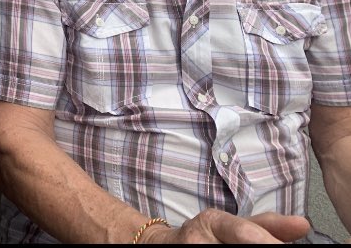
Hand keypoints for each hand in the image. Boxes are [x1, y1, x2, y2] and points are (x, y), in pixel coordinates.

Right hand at [139, 209, 310, 243]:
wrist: (163, 244)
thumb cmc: (204, 236)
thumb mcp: (232, 225)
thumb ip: (267, 226)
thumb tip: (303, 224)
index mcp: (214, 221)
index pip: (244, 231)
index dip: (266, 242)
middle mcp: (198, 238)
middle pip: (235, 246)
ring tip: (237, 246)